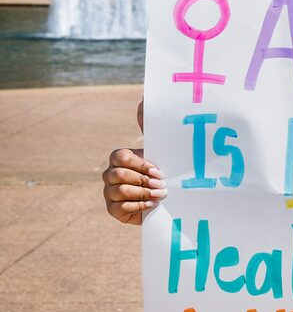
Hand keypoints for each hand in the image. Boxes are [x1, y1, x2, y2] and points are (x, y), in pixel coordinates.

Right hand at [102, 99, 165, 224]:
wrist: (163, 196)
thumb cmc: (161, 169)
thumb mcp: (160, 149)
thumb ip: (150, 127)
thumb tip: (143, 102)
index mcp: (119, 157)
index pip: (120, 156)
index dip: (140, 164)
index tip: (159, 170)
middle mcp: (110, 173)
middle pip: (120, 175)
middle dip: (144, 181)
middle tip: (162, 185)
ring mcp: (109, 192)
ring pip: (120, 191)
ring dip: (143, 193)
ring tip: (160, 195)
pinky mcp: (112, 209)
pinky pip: (120, 208)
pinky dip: (139, 206)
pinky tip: (152, 205)